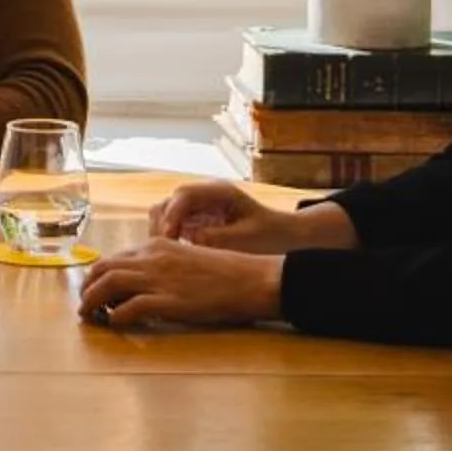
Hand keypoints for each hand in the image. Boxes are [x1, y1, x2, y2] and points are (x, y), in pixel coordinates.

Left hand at [78, 240, 285, 330]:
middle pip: (103, 268)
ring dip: (92, 301)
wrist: (248, 279)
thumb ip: (163, 264)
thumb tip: (145, 281)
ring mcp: (158, 279)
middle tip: (84, 303)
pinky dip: (117, 317)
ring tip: (88, 315)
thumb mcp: (187, 257)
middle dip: (88, 286)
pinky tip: (115, 324)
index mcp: (156, 244)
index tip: (94, 288)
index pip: (115, 257)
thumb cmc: (225, 271)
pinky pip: (130, 308)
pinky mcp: (167, 301)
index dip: (99, 274)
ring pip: (108, 285)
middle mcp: (151, 257)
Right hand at [147, 182, 357, 255]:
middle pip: (169, 203)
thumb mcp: (244, 239)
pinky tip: (175, 259)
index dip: (172, 215)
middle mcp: (205, 195)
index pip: (184, 195)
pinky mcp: (197, 222)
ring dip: (163, 233)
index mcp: (219, 192)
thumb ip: (213, 239)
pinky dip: (170, 240)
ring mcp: (199, 208)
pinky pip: (175, 227)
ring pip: (167, 215)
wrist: (289, 238)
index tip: (168, 238)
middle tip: (162, 251)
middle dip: (163, 225)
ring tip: (167, 257)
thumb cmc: (271, 237)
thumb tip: (183, 242)